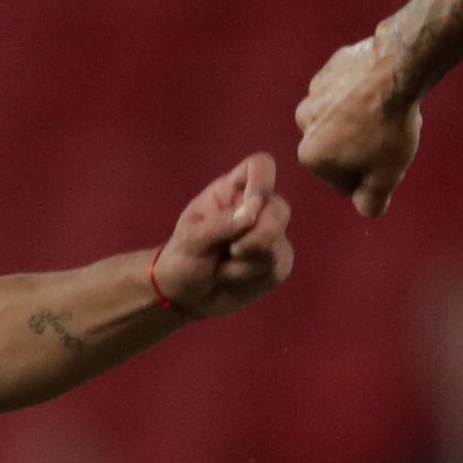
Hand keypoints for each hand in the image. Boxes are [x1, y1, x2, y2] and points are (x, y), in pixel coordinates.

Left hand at [152, 153, 294, 318]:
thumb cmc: (183, 259)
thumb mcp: (191, 240)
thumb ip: (220, 224)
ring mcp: (270, 234)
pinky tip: (232, 278)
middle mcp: (257, 208)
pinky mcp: (277, 261)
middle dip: (258, 237)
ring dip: (246, 264)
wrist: (186, 296)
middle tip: (231, 251)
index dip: (263, 180)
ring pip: (277, 244)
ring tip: (221, 269)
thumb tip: (251, 213)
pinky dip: (251, 278)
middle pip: (279, 210)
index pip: (260, 167)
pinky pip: (277, 267)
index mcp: (232, 191)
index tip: (252, 205)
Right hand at [293, 26, 424, 217]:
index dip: (369, 175)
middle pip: (337, 148)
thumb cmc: (389, 128)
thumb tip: (365, 210)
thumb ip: (371, 202)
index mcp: (311, 156)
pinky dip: (359, 94)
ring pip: (339, 118)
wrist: (396, 69)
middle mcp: (303, 124)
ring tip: (386, 114)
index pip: (342, 181)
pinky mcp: (329, 69)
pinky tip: (379, 92)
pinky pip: (345, 90)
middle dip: (360, 147)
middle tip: (389, 137)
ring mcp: (314, 93)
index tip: (386, 161)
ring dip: (358, 120)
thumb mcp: (386, 176)